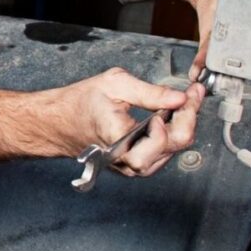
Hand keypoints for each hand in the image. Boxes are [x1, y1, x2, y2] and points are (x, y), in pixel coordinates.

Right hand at [51, 68, 203, 176]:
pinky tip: (171, 117)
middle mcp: (126, 158)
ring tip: (182, 105)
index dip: (183, 115)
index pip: (164, 137)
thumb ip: (150, 92)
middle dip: (187, 119)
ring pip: (171, 152)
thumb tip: (179, 98)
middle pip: (173, 147)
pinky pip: (162, 154)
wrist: (60, 122)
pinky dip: (171, 135)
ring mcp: (131, 166)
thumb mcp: (115, 84)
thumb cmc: (81, 103)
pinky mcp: (134, 166)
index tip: (190, 94)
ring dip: (181, 128)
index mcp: (118, 137)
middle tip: (191, 96)